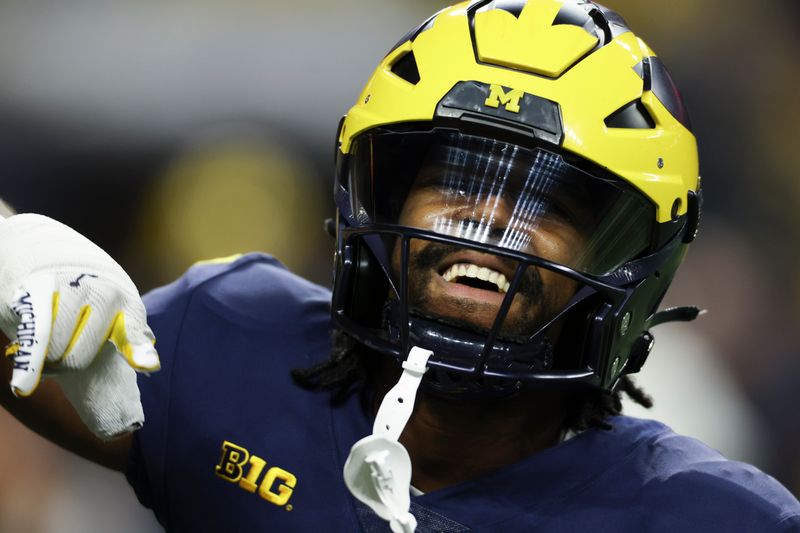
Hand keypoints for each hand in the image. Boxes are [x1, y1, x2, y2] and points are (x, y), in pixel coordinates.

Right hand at [0, 214, 158, 437]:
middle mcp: (102, 293)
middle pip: (78, 360)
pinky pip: (33, 333)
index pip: (131, 330)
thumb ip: (127, 333)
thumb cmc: (85, 288)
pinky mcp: (37, 289)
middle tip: (60, 346)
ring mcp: (71, 289)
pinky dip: (28, 362)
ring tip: (45, 337)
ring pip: (52, 353)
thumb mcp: (115, 303)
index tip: (149, 366)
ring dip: (43, 357)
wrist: (43, 245)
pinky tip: (22, 387)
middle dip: (64, 362)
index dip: (137, 349)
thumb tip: (150, 366)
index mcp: (125, 302)